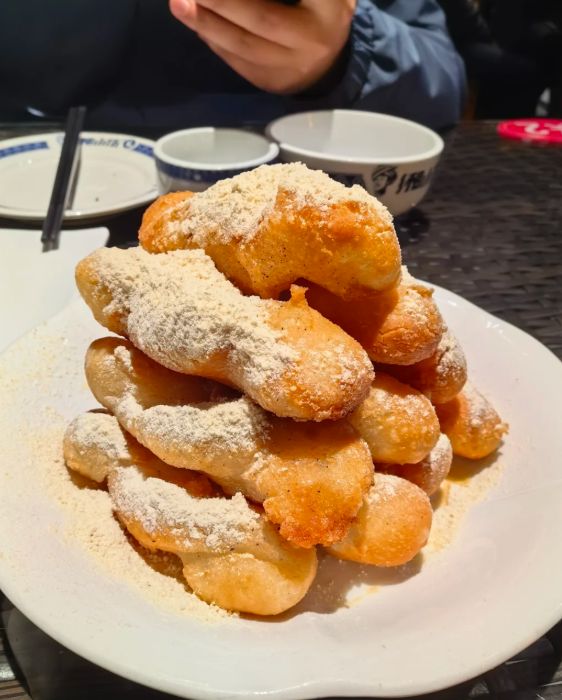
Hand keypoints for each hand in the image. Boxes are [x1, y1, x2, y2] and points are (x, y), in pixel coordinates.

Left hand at [169, 0, 355, 93]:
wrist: (330, 62)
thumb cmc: (319, 12)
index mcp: (328, 9)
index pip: (274, 10)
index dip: (240, 0)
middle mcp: (312, 41)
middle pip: (262, 19)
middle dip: (221, 2)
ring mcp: (292, 68)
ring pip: (244, 47)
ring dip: (207, 24)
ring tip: (180, 5)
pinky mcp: (272, 84)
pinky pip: (238, 62)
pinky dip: (215, 41)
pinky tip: (197, 24)